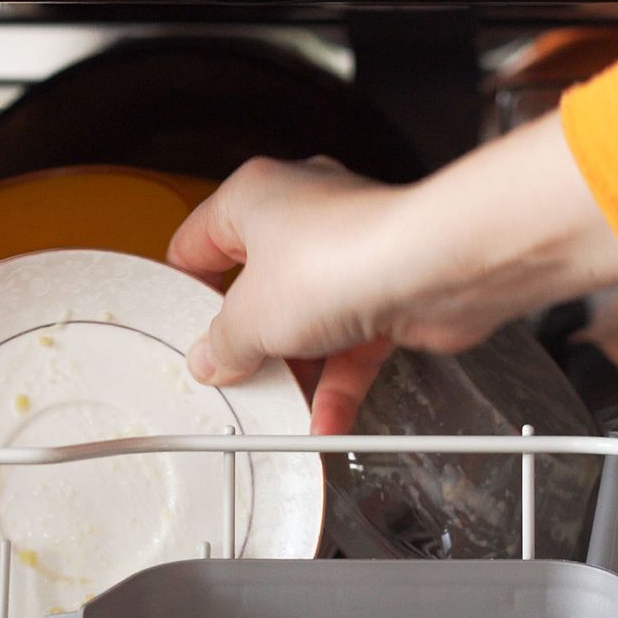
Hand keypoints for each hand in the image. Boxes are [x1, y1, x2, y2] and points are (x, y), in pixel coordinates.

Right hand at [167, 111, 617, 433]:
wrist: (437, 268)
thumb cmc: (344, 257)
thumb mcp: (252, 317)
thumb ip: (223, 345)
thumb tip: (212, 359)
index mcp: (254, 197)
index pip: (198, 242)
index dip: (185, 291)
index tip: (180, 332)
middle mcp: (302, 216)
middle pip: (256, 288)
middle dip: (248, 340)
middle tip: (229, 375)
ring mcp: (349, 254)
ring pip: (307, 321)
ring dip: (295, 371)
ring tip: (276, 409)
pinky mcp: (388, 290)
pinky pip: (351, 344)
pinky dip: (338, 383)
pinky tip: (324, 420)